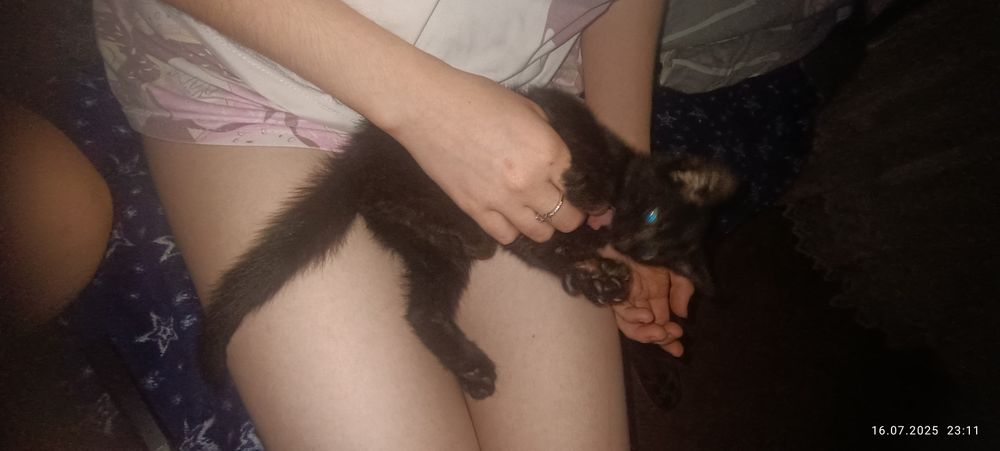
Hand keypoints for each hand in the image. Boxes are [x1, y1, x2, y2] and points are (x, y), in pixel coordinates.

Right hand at [386, 73, 585, 244]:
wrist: (427, 107)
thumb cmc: (477, 98)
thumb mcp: (528, 108)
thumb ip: (549, 137)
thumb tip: (561, 159)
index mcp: (548, 151)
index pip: (581, 186)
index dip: (586, 191)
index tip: (584, 194)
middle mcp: (531, 182)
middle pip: (567, 218)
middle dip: (571, 214)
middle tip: (564, 207)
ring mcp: (503, 201)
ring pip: (540, 233)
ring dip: (544, 225)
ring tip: (536, 214)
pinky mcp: (475, 211)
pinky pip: (506, 237)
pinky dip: (512, 229)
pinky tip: (509, 216)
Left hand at [601, 247, 693, 356]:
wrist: (636, 227)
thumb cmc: (657, 243)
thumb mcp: (678, 267)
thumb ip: (682, 290)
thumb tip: (682, 314)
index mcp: (656, 290)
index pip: (662, 320)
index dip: (669, 337)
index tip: (680, 350)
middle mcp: (640, 297)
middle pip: (647, 327)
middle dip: (661, 338)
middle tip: (673, 339)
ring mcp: (626, 296)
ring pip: (633, 326)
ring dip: (648, 334)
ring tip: (661, 333)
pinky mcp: (612, 293)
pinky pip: (621, 313)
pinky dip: (634, 318)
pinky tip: (648, 316)